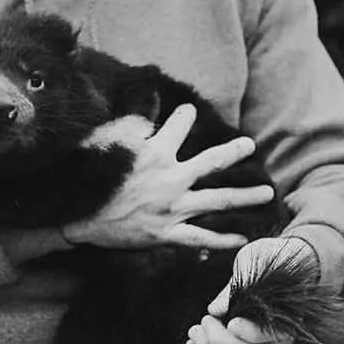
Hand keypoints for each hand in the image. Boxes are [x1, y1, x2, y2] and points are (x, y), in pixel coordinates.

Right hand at [65, 103, 272, 251]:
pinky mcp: (167, 234)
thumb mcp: (108, 140)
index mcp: (156, 153)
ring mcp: (172, 208)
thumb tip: (152, 103)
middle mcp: (171, 179)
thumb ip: (134, 121)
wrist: (75, 217)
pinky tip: (243, 238)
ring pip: (218, 201)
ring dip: (245, 197)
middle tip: (250, 144)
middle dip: (234, 151)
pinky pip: (201, 238)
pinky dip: (223, 240)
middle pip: (213, 161)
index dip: (184, 116)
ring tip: (267, 193)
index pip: (180, 125)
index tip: (188, 112)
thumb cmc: (89, 175)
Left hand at [185, 237, 317, 343]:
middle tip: (203, 321)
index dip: (248, 333)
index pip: (269, 336)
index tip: (230, 321)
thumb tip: (216, 310)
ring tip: (193, 333)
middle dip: (222, 342)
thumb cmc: (269, 258)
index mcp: (287, 317)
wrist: (277, 261)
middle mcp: (278, 338)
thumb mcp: (254, 262)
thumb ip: (237, 287)